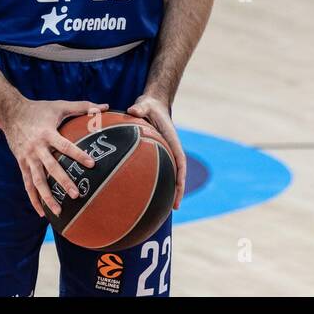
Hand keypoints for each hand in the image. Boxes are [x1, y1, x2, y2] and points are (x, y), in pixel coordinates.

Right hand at [3, 98, 108, 217]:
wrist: (10, 113)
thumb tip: (105, 106)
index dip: (77, 155)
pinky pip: (27, 184)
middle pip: (51, 168)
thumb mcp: (59, 105)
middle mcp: (36, 148)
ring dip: (47, 197)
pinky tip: (42, 213)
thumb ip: (83, 106)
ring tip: (59, 211)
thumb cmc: (39, 109)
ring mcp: (27, 158)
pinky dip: (34, 199)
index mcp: (47, 133)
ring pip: (37, 181)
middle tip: (76, 194)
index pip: (64, 146)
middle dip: (63, 182)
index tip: (92, 164)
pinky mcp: (21, 164)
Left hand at [127, 95, 185, 210]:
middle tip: (174, 207)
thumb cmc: (149, 106)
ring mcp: (165, 153)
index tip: (179, 187)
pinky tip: (144, 194)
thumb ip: (140, 107)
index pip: (180, 160)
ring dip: (168, 190)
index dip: (181, 175)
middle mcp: (170, 149)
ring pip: (169, 174)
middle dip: (177, 190)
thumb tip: (132, 110)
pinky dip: (156, 182)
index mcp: (172, 140)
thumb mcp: (145, 105)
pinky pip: (158, 171)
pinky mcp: (157, 154)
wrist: (152, 104)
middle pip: (177, 173)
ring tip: (163, 208)